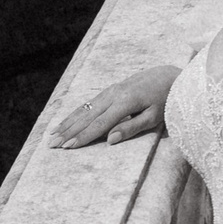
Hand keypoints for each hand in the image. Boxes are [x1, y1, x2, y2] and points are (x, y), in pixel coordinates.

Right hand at [52, 64, 179, 147]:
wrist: (171, 76)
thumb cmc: (167, 100)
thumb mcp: (155, 117)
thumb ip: (132, 128)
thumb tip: (110, 140)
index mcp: (125, 102)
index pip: (99, 124)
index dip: (82, 136)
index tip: (67, 147)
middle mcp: (114, 94)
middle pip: (86, 116)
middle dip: (67, 131)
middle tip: (51, 144)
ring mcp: (110, 90)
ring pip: (84, 108)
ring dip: (67, 122)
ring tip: (52, 134)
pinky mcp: (110, 90)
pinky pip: (89, 103)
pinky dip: (76, 113)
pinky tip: (67, 121)